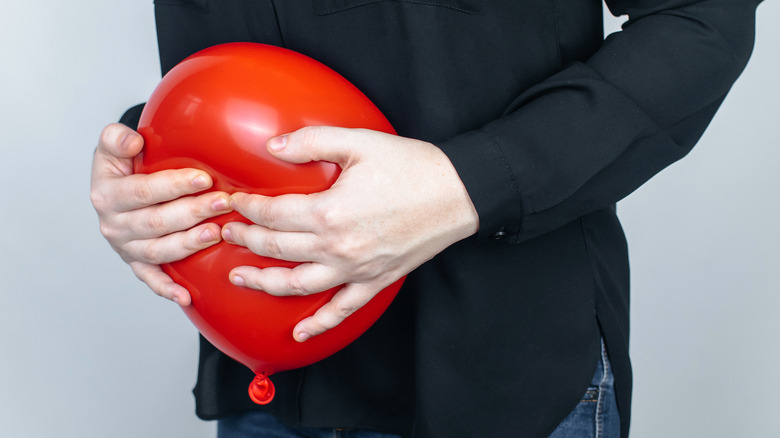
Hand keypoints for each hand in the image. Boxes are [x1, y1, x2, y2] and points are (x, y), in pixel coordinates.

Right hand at [90, 123, 232, 304]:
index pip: (143, 191)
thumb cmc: (123, 167)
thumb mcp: (112, 147)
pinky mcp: (137, 264)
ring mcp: (126, 248)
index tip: (204, 178)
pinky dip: (166, 289)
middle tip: (224, 202)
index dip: (174, 185)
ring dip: (189, 243)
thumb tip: (132, 141)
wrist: (116, 190)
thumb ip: (116, 139)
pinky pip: (151, 279)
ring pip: (159, 250)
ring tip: (216, 233)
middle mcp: (114, 225)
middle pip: (156, 222)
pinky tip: (186, 296)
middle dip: (193, 211)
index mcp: (107, 195)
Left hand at [222, 126, 478, 340]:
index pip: (273, 214)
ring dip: (264, 283)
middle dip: (245, 241)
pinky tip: (300, 333)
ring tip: (241, 277)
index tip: (235, 202)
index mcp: (329, 212)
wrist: (458, 193)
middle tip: (227, 233)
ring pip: (297, 285)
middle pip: (277, 249)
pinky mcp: (376, 281)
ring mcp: (356, 269)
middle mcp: (337, 247)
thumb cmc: (413, 168)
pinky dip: (319, 324)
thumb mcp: (359, 143)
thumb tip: (274, 146)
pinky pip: (342, 309)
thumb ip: (312, 141)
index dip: (248, 207)